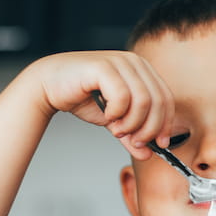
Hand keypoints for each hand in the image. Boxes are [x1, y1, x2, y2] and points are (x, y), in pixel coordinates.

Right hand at [28, 50, 173, 159]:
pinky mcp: (103, 67)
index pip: (166, 99)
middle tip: (134, 141)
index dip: (166, 124)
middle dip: (149, 128)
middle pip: (158, 102)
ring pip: (143, 101)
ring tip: (117, 130)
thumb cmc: (82, 96)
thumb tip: (148, 153)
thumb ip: (132, 135)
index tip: (160, 144)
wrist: (49, 84)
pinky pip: (123, 97)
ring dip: (132, 123)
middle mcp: (134, 62)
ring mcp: (119, 62)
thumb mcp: (114, 120)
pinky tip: (108, 115)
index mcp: (142, 70)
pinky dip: (117, 113)